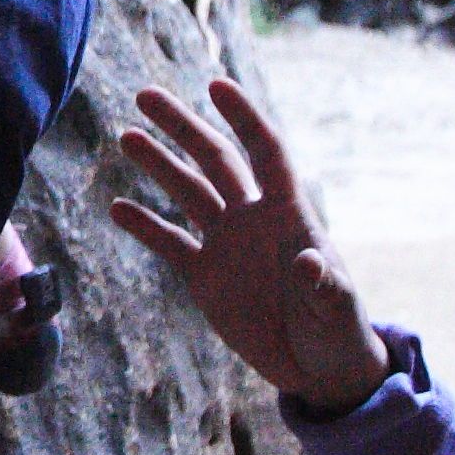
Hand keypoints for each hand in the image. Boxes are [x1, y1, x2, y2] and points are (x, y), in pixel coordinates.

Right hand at [110, 74, 389, 415]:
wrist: (318, 369)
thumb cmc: (338, 332)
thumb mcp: (336, 309)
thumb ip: (323, 285)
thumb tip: (309, 262)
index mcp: (289, 214)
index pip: (265, 152)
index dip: (243, 118)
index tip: (216, 85)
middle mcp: (253, 218)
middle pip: (214, 159)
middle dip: (182, 126)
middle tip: (145, 96)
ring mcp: (226, 244)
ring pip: (187, 192)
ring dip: (157, 164)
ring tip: (126, 137)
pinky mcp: (205, 276)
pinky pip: (169, 242)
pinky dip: (144, 225)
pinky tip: (117, 207)